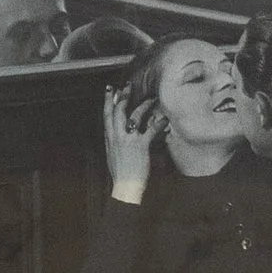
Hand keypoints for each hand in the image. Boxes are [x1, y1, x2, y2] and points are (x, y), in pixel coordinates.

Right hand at [103, 86, 156, 203]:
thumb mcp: (112, 154)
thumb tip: (113, 130)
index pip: (107, 115)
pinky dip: (158, 123)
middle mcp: (117, 137)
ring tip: (151, 99)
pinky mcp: (140, 146)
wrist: (125, 187)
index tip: (110, 89)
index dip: (108, 100)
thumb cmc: (121, 172)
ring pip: (133, 116)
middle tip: (128, 85)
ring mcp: (128, 140)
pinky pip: (150, 130)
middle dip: (123, 96)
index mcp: (109, 138)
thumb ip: (112, 140)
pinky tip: (164, 119)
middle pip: (118, 111)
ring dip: (143, 105)